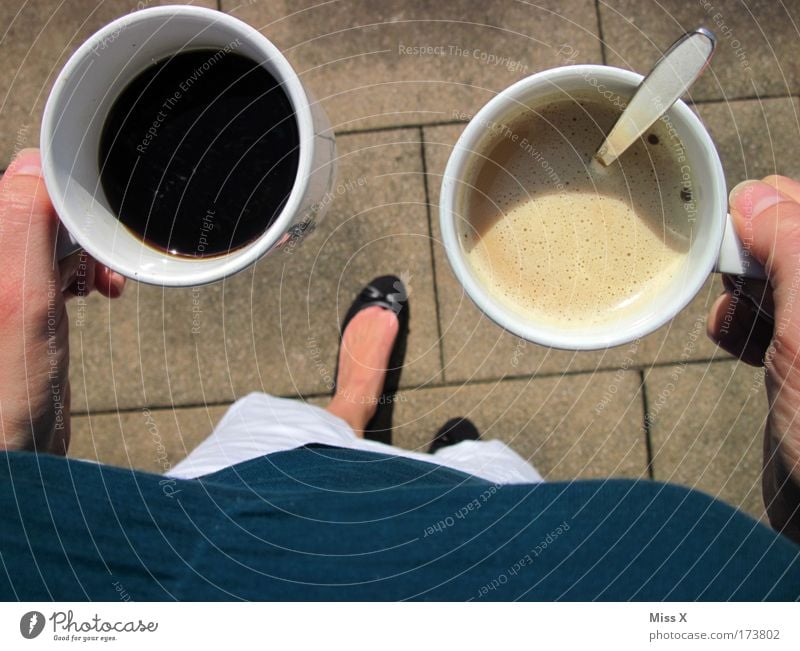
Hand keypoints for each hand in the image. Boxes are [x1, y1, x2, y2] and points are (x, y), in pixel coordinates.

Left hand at [0, 149, 124, 454]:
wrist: (15, 456)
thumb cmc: (6, 395)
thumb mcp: (19, 302)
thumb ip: (20, 227)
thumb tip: (35, 164)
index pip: (14, 181)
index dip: (60, 191)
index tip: (93, 221)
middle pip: (33, 204)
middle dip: (77, 225)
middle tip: (99, 260)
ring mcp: (3, 281)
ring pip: (48, 232)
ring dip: (84, 248)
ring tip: (102, 281)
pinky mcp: (18, 301)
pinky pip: (53, 261)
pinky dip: (82, 269)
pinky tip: (96, 290)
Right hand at [707, 175, 799, 538]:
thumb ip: (798, 252)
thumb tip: (758, 196)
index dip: (782, 208)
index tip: (739, 221)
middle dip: (760, 249)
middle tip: (732, 272)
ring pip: (781, 279)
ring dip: (746, 286)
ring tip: (732, 310)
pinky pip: (770, 318)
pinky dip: (742, 320)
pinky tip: (732, 337)